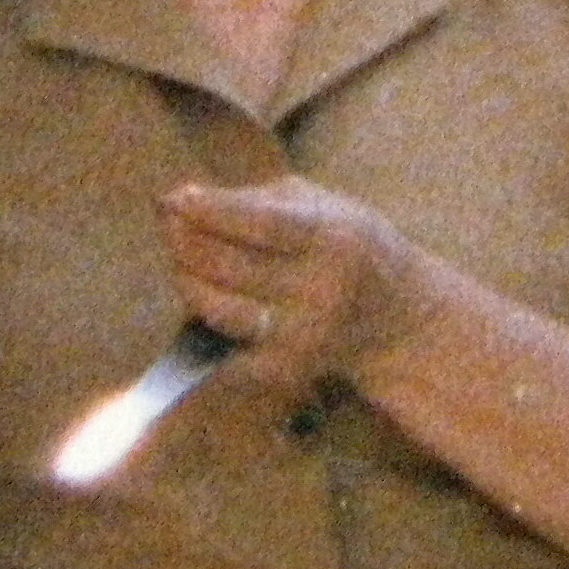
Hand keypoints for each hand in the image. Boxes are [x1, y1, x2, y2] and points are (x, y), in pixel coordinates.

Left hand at [159, 176, 435, 405]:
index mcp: (335, 240)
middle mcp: (322, 291)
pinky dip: (203, 318)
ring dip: (187, 279)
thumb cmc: (348, 247)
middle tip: (169, 223)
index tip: (173, 198)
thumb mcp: (324, 206)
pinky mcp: (285, 370)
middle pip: (230, 267)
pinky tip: (205, 295)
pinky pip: (222, 344)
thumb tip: (179, 200)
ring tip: (183, 258)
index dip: (212, 211)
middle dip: (186, 241)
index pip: (263, 224)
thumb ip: (256, 199)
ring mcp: (303, 337)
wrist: (398, 320)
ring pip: (218, 309)